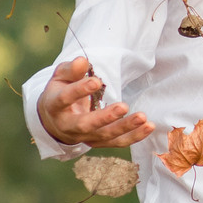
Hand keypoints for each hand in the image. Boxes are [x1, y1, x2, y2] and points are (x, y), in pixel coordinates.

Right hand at [38, 56, 155, 149]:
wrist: (54, 121)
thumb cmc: (60, 92)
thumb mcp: (60, 78)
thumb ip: (71, 69)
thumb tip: (83, 60)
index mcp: (55, 106)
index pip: (66, 99)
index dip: (80, 90)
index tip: (96, 82)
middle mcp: (68, 125)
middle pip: (86, 125)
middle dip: (105, 117)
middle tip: (123, 106)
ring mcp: (84, 137)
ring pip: (105, 135)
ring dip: (125, 127)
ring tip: (143, 117)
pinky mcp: (98, 142)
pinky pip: (117, 142)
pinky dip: (134, 136)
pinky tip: (149, 126)